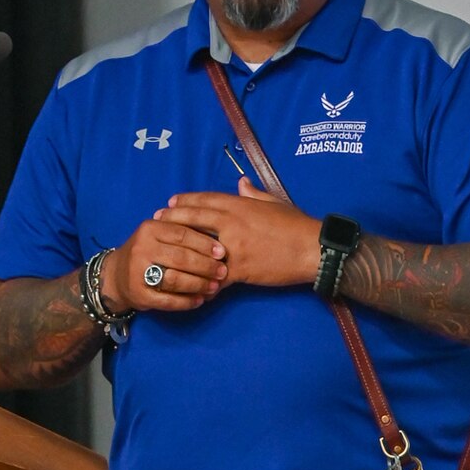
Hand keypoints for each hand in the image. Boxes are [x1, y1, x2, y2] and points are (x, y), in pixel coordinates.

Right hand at [100, 214, 227, 315]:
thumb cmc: (147, 252)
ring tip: (214, 287)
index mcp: (149, 229)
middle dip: (206, 266)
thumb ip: (181, 233)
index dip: (204, 243)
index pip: (182, 234)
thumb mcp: (158, 235)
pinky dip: (186, 302)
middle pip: (181, 257)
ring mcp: (138, 272)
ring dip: (198, 284)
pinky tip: (199, 301)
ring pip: (175, 279)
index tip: (222, 252)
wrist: (116, 276)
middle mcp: (142, 248)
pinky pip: (168, 300)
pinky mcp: (139, 294)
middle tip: (222, 271)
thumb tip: (217, 243)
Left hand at [154, 178, 322, 287]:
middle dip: (173, 220)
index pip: (206, 200)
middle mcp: (232, 223)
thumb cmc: (296, 224)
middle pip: (194, 219)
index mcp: (240, 205)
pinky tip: (192, 286)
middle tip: (156, 222)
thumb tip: (241, 183)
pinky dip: (203, 282)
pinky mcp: (240, 269)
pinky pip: (215, 277)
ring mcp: (234, 247)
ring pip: (199, 249)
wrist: (312, 248)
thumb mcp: (274, 202)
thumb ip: (254, 194)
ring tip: (167, 255)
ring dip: (181, 252)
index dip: (186, 201)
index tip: (170, 202)